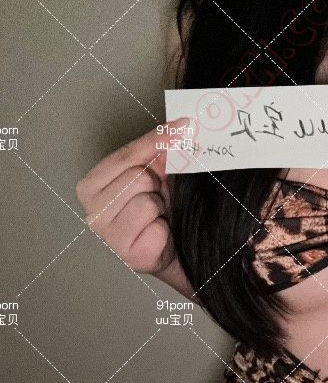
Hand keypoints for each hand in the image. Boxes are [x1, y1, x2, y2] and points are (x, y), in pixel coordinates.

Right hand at [76, 119, 188, 277]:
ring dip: (159, 207)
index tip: (182, 127)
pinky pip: (156, 229)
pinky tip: (159, 235)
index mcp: (90, 186)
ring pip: (146, 202)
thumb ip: (155, 151)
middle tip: (157, 197)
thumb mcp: (152, 175)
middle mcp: (92, 211)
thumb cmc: (157, 211)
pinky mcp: (128, 255)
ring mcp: (108, 236)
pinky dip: (164, 231)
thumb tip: (177, 128)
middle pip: (137, 177)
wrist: (170, 250)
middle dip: (156, 184)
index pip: (126, 155)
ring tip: (156, 217)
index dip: (157, 140)